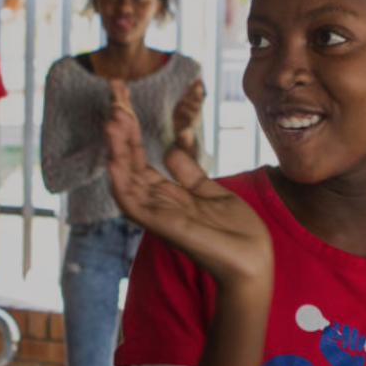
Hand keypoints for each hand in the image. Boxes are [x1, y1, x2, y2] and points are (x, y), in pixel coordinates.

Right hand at [105, 79, 271, 285]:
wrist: (253, 260)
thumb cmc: (236, 232)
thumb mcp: (211, 192)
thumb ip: (188, 174)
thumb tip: (169, 150)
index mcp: (169, 196)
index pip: (141, 163)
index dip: (131, 137)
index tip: (123, 109)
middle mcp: (159, 204)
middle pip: (130, 167)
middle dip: (120, 137)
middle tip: (114, 106)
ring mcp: (159, 215)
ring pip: (127, 182)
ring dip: (117, 153)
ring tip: (111, 123)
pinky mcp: (165, 226)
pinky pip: (135, 206)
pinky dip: (121, 185)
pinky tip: (114, 162)